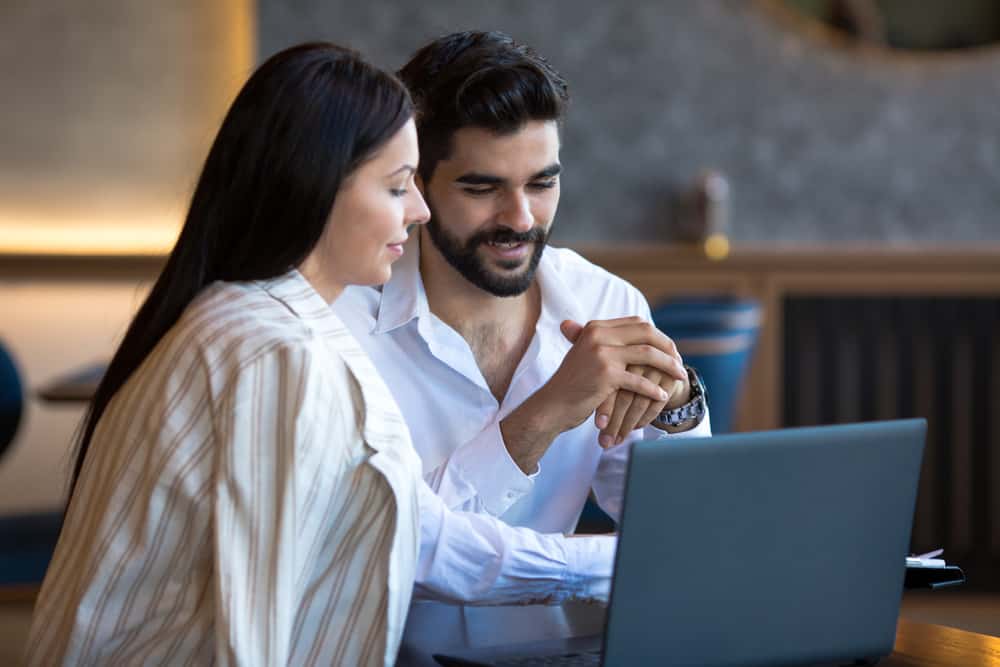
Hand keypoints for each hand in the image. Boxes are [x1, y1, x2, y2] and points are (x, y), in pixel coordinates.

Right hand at [500, 317, 685, 472]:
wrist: (553, 405)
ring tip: (680, 376)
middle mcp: (598, 335)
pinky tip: (662, 396)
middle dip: (667, 347)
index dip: (658, 335)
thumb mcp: (586, 355)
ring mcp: (602, 354)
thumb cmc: (572, 384)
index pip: (637, 323)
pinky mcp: (606, 375)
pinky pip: (639, 381)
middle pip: (646, 333)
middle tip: (680, 361)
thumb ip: (606, 343)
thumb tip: (636, 337)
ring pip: (648, 354)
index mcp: (596, 328)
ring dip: (668, 366)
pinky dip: (653, 389)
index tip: (669, 349)